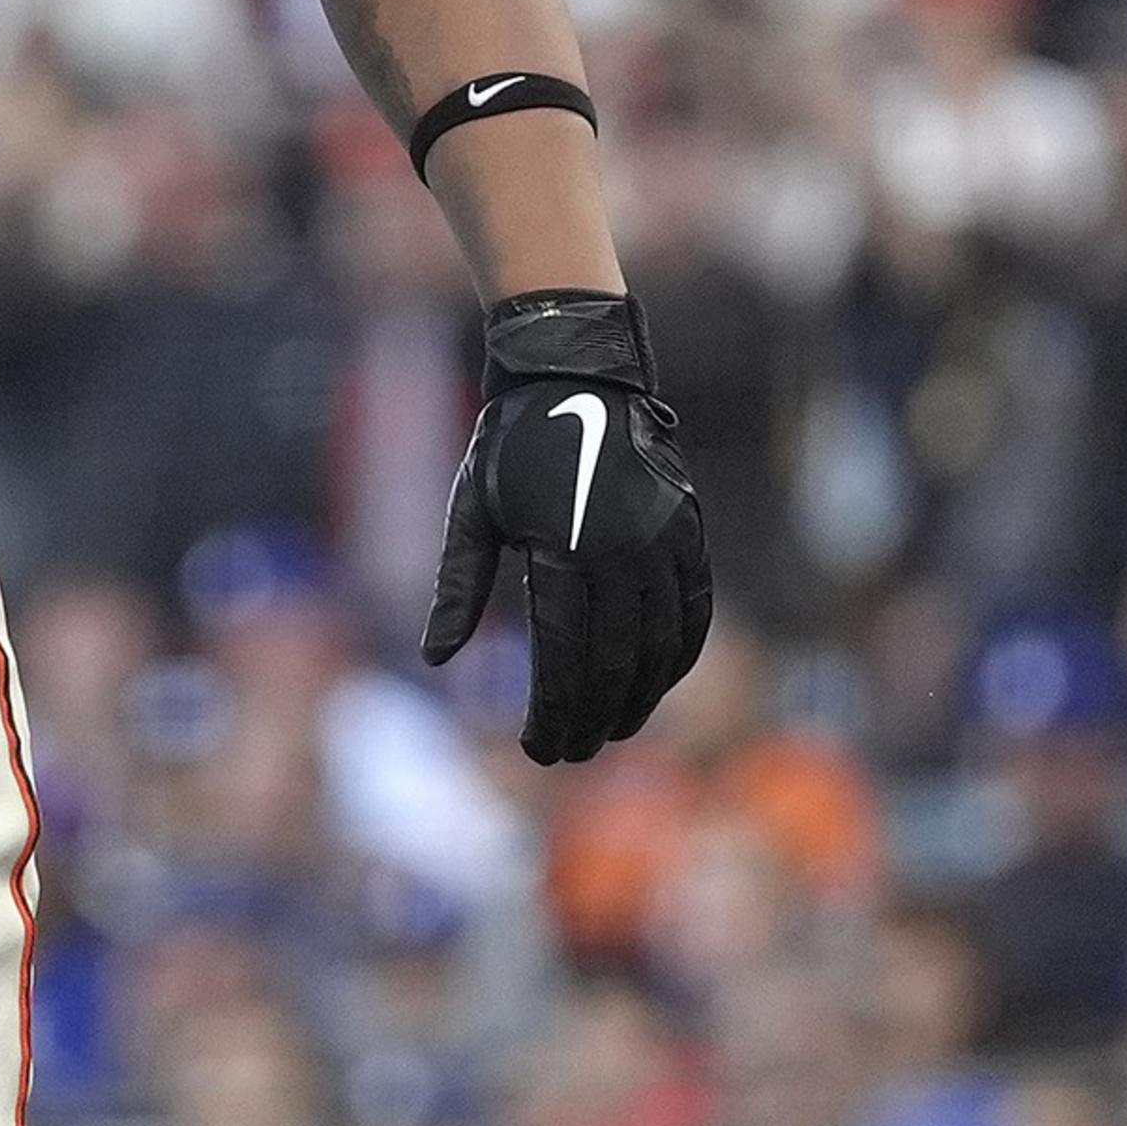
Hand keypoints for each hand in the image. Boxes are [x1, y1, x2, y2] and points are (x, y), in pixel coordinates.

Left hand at [421, 289, 710, 763]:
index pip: (562, 656)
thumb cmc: (510, 445)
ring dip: (636, 699)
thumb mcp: (471, 508)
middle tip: (569, 753)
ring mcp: (664, 541)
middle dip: (589, 718)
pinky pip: (693, 612)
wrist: (576, 372)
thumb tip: (434, 658)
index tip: (537, 749)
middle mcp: (621, 550)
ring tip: (609, 730)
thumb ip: (457, 586)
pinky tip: (655, 684)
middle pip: (613, 663)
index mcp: (561, 547)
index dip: (551, 712)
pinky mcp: (689, 532)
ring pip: (658, 647)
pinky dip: (677, 657)